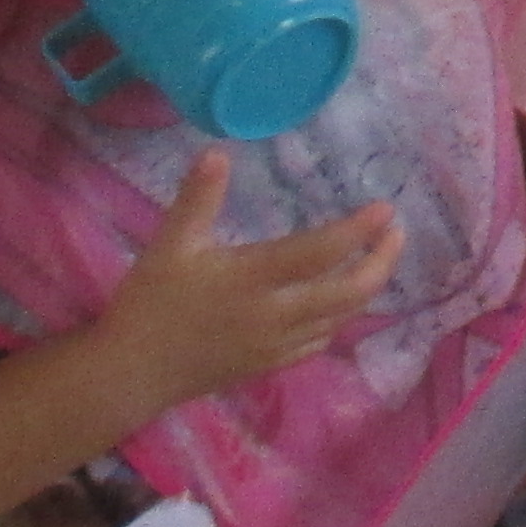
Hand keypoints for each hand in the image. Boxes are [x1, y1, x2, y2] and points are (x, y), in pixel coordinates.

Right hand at [90, 153, 400, 413]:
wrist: (129, 375)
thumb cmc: (149, 304)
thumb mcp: (169, 244)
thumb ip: (197, 198)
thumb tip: (218, 151)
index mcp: (253, 279)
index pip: (321, 252)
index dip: (359, 230)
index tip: (385, 208)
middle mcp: (274, 315)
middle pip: (348, 293)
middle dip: (381, 262)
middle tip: (396, 233)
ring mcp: (274, 346)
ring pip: (339, 319)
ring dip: (365, 290)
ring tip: (376, 260)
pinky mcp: (266, 366)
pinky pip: (318, 343)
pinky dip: (337, 319)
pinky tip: (336, 304)